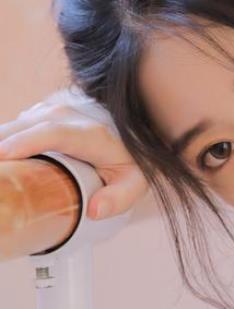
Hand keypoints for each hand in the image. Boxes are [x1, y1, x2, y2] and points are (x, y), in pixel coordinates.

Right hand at [0, 87, 147, 219]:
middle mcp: (71, 115)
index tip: (2, 155)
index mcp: (93, 134)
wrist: (133, 135)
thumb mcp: (134, 183)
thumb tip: (95, 210)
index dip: (26, 142)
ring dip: (2, 143)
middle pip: (26, 127)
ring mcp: (55, 109)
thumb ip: (119, 198)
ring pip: (17, 123)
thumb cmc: (131, 163)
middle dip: (3, 146)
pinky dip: (6, 140)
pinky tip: (5, 161)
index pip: (55, 133)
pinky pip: (16, 125)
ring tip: (2, 173)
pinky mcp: (43, 111)